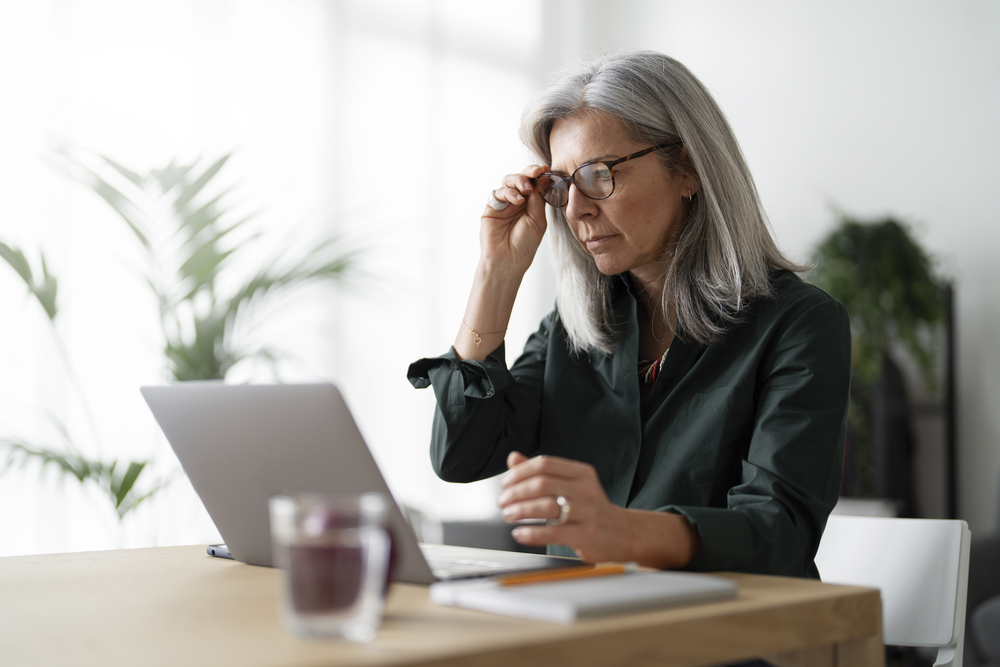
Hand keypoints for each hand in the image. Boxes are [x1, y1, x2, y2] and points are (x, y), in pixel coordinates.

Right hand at [480, 165, 547, 275]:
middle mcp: (517, 202)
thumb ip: (538, 199)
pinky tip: (517, 200)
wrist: (508, 260)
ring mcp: (503, 204)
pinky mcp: (491, 208)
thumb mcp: (538, 220)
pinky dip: (508, 192)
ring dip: (519, 181)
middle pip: (521, 178)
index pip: (534, 184)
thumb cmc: (524, 245)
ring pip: (508, 181)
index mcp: (531, 205)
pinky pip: (498, 192)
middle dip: (528, 173)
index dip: (539, 175)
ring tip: (526, 190)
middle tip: (536, 173)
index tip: (545, 169)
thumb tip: (541, 178)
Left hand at [497, 451, 631, 562]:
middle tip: (503, 502)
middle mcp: (586, 490)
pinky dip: (531, 533)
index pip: (545, 464)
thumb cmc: (590, 508)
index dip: (520, 472)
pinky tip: (519, 534)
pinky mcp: (586, 535)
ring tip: (508, 515)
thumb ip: (541, 472)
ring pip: (546, 506)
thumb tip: (513, 458)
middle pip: (542, 484)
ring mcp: (587, 512)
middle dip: (516, 493)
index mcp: (581, 473)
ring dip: (520, 511)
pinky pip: (553, 532)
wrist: (623, 533)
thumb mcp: (571, 485)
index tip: (506, 483)